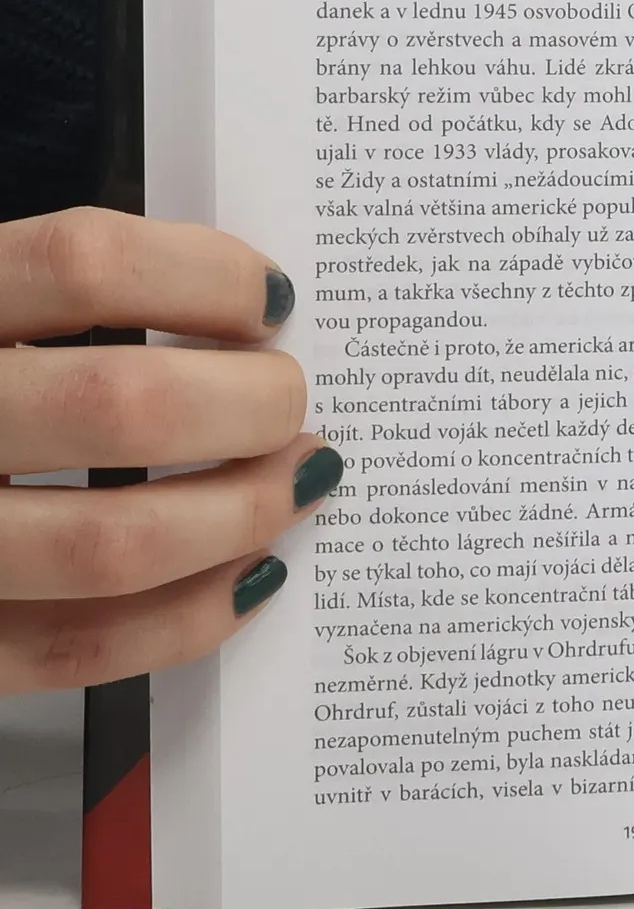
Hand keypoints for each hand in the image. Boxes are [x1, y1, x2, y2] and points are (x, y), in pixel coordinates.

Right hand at [0, 208, 339, 693]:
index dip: (205, 275)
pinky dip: (193, 613)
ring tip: (297, 481)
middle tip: (292, 401)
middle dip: (250, 405)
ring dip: (241, 513)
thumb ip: (63, 302)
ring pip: (114, 544)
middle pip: (122, 407)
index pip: (84, 264)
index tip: (269, 296)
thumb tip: (249, 312)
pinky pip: (84, 644)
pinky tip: (251, 573)